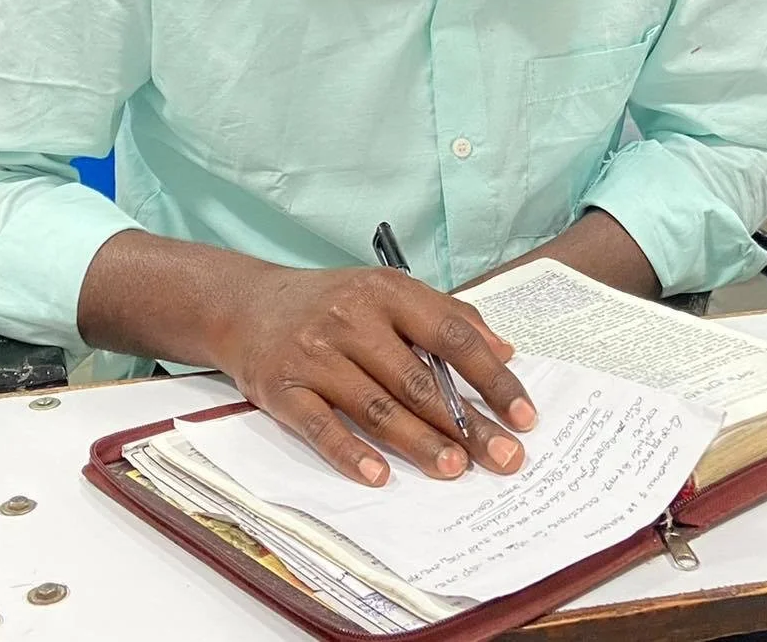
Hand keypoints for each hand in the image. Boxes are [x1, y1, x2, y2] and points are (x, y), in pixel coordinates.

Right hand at [213, 265, 537, 486]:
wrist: (244, 304)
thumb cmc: (329, 303)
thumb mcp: (387, 292)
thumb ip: (446, 317)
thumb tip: (504, 352)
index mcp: (388, 292)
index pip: (453, 337)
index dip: (492, 379)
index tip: (523, 415)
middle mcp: (351, 319)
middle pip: (419, 381)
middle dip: (466, 424)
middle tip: (502, 458)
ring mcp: (314, 354)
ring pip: (377, 406)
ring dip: (420, 443)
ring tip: (455, 469)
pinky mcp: (281, 387)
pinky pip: (321, 426)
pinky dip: (350, 453)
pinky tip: (379, 475)